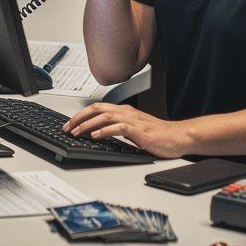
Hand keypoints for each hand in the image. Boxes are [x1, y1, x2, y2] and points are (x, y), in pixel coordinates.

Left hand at [63, 102, 185, 158]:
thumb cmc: (158, 135)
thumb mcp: (134, 130)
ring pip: (104, 116)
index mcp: (125, 111)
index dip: (81, 115)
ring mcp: (133, 120)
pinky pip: (119, 127)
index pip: (97, 108)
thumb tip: (98, 134)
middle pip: (97, 109)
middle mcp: (127, 112)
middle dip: (79, 118)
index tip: (69, 124)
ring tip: (77, 132)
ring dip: (88, 124)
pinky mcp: (139, 130)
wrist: (179, 137)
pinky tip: (96, 136)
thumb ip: (118, 129)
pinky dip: (105, 130)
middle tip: (67, 128)